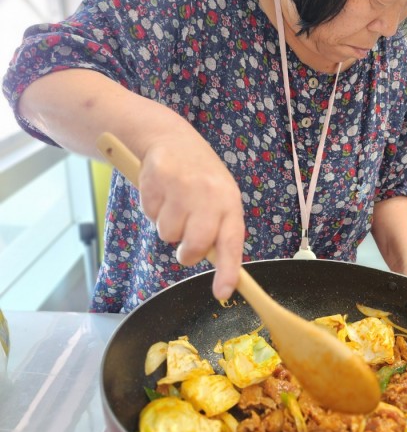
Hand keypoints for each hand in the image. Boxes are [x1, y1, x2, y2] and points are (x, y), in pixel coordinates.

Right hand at [138, 133, 244, 300]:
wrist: (171, 138)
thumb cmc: (200, 177)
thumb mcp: (219, 197)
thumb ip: (219, 228)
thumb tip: (221, 268)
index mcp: (230, 201)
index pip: (232, 242)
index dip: (228, 271)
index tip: (222, 293)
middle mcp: (209, 193)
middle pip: (194, 245)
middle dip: (186, 253)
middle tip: (184, 243)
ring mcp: (182, 185)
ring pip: (167, 233)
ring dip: (167, 226)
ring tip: (174, 204)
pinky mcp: (157, 177)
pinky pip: (149, 214)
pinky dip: (152, 209)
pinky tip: (161, 192)